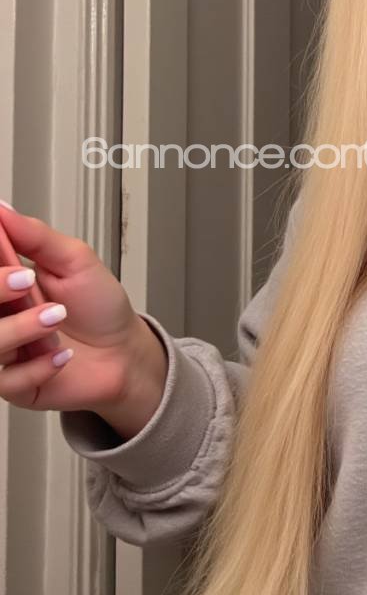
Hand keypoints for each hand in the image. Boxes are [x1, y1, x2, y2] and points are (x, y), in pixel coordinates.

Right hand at [0, 203, 167, 436]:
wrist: (127, 352)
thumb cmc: (101, 307)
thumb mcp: (76, 261)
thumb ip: (37, 237)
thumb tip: (3, 210)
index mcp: (6, 285)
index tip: (12, 262)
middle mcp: (0, 317)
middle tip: (26, 281)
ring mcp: (5, 351)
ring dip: (20, 328)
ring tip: (56, 317)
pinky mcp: (16, 384)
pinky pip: (7, 380)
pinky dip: (38, 365)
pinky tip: (62, 353)